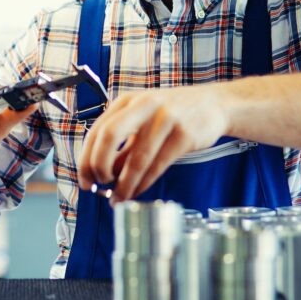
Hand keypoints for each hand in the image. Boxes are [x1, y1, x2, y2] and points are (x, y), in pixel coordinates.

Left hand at [77, 84, 231, 203]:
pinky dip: (143, 183)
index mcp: (127, 101)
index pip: (97, 131)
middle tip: (99, 186)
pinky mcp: (184, 134)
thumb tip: (99, 175)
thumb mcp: (142, 122)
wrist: (215, 104)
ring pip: (137, 158)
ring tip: (119, 198)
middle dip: (99, 166)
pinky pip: (158, 165)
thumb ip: (122, 146)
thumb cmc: (173, 114)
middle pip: (109, 136)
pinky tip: (137, 191)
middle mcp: (143, 105)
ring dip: (124, 184)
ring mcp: (165, 118)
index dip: (86, 159)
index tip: (85, 181)